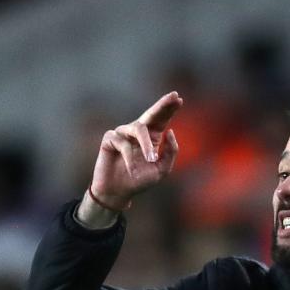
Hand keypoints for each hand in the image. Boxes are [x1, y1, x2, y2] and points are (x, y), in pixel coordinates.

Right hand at [89, 91, 183, 209]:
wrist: (119, 192)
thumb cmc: (139, 180)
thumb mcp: (161, 169)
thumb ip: (170, 152)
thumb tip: (170, 131)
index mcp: (152, 137)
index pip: (162, 119)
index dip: (169, 109)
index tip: (179, 99)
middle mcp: (138, 132)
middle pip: (151, 114)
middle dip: (163, 105)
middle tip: (173, 96)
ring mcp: (123, 134)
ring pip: (139, 129)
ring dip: (147, 145)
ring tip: (151, 160)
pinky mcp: (110, 139)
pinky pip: (123, 143)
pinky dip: (129, 158)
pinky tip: (131, 169)